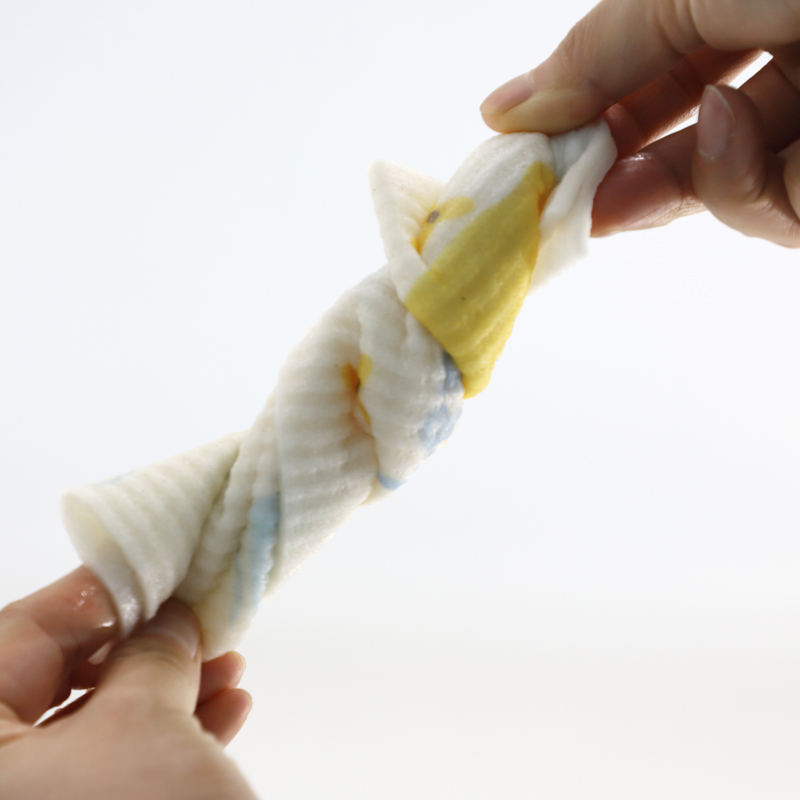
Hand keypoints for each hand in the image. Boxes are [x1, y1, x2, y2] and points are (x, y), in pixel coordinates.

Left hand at [0, 568, 256, 799]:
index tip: (156, 572)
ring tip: (228, 669)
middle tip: (194, 624)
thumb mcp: (144, 721)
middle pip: (60, 680)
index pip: (24, 632)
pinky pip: (110, 773)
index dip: (99, 594)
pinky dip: (168, 741)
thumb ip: (153, 653)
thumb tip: (170, 622)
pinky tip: (225, 713)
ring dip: (169, 692)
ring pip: (93, 728)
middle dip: (144, 648)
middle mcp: (2, 775)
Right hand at [480, 0, 799, 244]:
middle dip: (613, 168)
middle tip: (552, 195)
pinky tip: (725, 126)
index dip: (593, 107)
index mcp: (748, 8)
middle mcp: (790, 62)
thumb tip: (504, 110)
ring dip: (663, 181)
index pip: (657, 69)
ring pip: (717, 189)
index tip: (527, 143)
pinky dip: (730, 184)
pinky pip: (762, 214)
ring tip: (624, 176)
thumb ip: (600, 50)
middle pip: (680, 137)